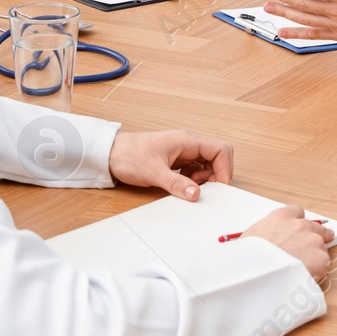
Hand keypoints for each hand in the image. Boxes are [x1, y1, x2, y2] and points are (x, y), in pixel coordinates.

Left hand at [108, 128, 232, 200]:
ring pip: (207, 164)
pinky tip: (183, 186)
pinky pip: (195, 169)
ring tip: (190, 187)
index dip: (225, 169)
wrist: (110, 153)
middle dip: (217, 174)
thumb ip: (176, 184)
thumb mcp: (154, 172)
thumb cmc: (129, 155)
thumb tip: (196, 195)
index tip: (221, 186)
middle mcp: (188, 144)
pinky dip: (194, 180)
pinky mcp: (177, 161)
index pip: (220, 150)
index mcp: (187, 140)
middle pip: (217, 157)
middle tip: (205, 189)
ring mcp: (183, 152)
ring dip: (205, 178)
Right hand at [244, 203, 333, 281]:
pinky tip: (303, 277)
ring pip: (321, 246)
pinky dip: (317, 271)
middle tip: (309, 248)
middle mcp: (301, 225)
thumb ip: (268, 233)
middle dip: (314, 236)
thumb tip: (269, 242)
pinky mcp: (321, 259)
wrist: (258, 274)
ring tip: (301, 269)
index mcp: (282, 216)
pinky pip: (323, 264)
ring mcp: (313, 241)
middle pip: (316, 227)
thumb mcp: (252, 236)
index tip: (297, 230)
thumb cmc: (249, 258)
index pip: (297, 212)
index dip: (297, 223)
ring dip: (314, 255)